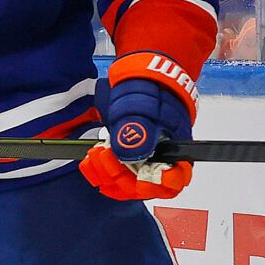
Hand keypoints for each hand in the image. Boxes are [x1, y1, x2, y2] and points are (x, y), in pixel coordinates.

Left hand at [80, 50, 196, 200]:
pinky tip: (89, 159)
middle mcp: (159, 163)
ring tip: (96, 153)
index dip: (160, 183)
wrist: (136, 77)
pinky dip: (99, 171)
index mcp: (175, 151)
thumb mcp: (144, 107)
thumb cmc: (149, 90)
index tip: (141, 176)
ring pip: (125, 185)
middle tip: (105, 155)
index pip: (174, 181)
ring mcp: (140, 164)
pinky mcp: (123, 162)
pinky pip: (112, 177)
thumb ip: (139, 132)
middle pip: (144, 187)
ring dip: (107, 174)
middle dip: (121, 176)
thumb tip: (129, 154)